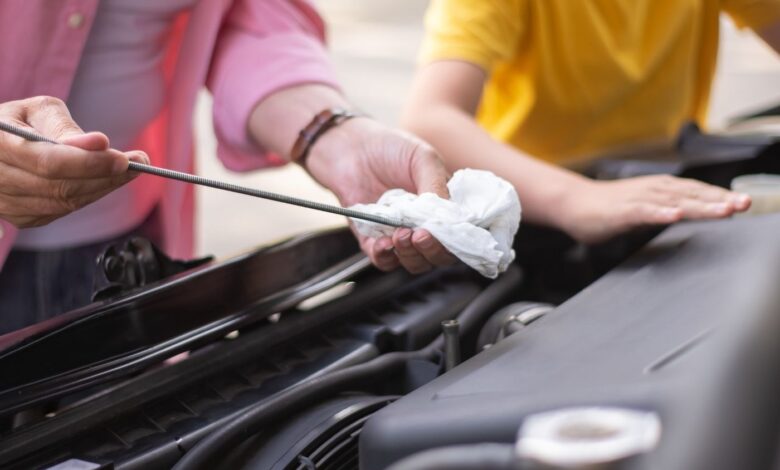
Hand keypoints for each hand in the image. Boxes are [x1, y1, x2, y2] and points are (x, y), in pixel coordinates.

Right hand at [0, 96, 147, 227]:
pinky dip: (90, 195)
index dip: (89, 163)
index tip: (124, 159)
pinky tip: (107, 180)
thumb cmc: (18, 122)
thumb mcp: (37, 111)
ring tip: (130, 169)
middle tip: (140, 162)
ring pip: (64, 203)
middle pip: (60, 187)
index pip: (49, 162)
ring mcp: (6, 204)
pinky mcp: (22, 218)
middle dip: (105, 176)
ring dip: (103, 187)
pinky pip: (63, 210)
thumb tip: (98, 144)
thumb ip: (63, 127)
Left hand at [305, 117, 457, 272]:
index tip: (443, 232)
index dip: (454, 240)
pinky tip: (383, 242)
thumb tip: (449, 215)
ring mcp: (399, 234)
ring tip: (400, 235)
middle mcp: (424, 225)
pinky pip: (383, 261)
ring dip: (410, 255)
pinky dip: (385, 256)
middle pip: (438, 255)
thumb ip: (437, 186)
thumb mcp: (422, 159)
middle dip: (431, 251)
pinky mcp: (373, 240)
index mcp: (442, 208)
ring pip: (414, 262)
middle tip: (419, 235)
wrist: (349, 147)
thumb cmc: (390, 148)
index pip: (458, 236)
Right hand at [557, 175, 751, 243]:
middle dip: (720, 200)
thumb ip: (667, 210)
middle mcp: (655, 190)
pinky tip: (675, 215)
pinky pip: (645, 211)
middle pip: (693, 195)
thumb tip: (688, 214)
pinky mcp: (623, 211)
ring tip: (723, 211)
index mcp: (662, 189)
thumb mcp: (645, 208)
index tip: (744, 203)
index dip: (721, 196)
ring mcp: (640, 199)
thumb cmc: (607, 207)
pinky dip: (662, 212)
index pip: (698, 192)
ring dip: (701, 206)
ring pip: (675, 202)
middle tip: (744, 204)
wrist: (573, 203)